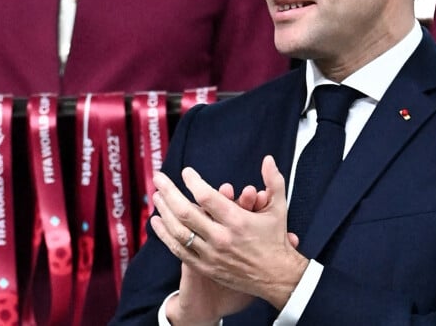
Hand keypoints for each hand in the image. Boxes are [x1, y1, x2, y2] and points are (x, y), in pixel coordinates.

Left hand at [151, 156, 307, 312]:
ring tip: (156, 196)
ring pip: (179, 232)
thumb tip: (268, 158)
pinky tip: (156, 222)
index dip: (193, 182)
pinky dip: (165, 236)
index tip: (186, 172)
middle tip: (159, 178)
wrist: (276, 277)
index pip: (207, 197)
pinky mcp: (205, 267)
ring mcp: (211, 254)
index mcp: (237, 220)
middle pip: (186, 212)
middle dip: (169, 192)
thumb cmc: (276, 238)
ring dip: (164, 211)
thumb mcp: (278, 207)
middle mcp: (221, 238)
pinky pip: (179, 251)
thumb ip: (273, 180)